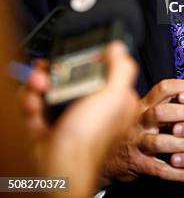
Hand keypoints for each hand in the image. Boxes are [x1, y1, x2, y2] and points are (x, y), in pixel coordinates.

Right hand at [21, 41, 139, 196]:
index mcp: (114, 101)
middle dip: (59, 71)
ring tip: (39, 84)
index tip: (79, 54)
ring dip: (40, 84)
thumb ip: (121, 69)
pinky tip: (34, 103)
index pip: (105, 71)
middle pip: (74, 77)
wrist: (59, 167)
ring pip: (52, 88)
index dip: (91, 61)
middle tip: (51, 70)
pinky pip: (36, 104)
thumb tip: (119, 47)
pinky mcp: (47, 124)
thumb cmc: (90, 137)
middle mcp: (92, 108)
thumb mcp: (114, 96)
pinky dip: (31, 101)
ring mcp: (69, 116)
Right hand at [102, 79, 183, 184]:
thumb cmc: (133, 131)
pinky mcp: (137, 164)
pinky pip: (159, 169)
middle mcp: (138, 121)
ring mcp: (136, 143)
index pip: (163, 88)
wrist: (107, 158)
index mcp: (143, 105)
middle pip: (161, 112)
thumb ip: (164, 105)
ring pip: (160, 142)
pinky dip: (179, 173)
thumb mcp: (143, 112)